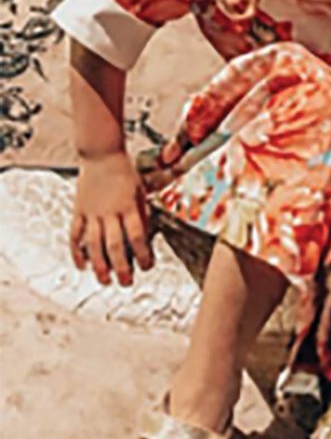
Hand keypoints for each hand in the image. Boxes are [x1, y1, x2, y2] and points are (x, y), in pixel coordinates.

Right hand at [70, 151, 153, 286]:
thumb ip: (141, 214)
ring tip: (105, 280)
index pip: (137, 235)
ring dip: (100, 265)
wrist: (102, 155)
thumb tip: (145, 237)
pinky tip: (82, 266)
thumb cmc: (125, 173)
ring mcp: (92, 213)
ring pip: (94, 244)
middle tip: (126, 282)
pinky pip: (76, 235)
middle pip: (115, 244)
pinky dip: (77, 252)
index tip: (147, 267)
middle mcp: (110, 212)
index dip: (143, 254)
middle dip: (121, 266)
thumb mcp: (141, 191)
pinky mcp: (79, 211)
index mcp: (129, 206)